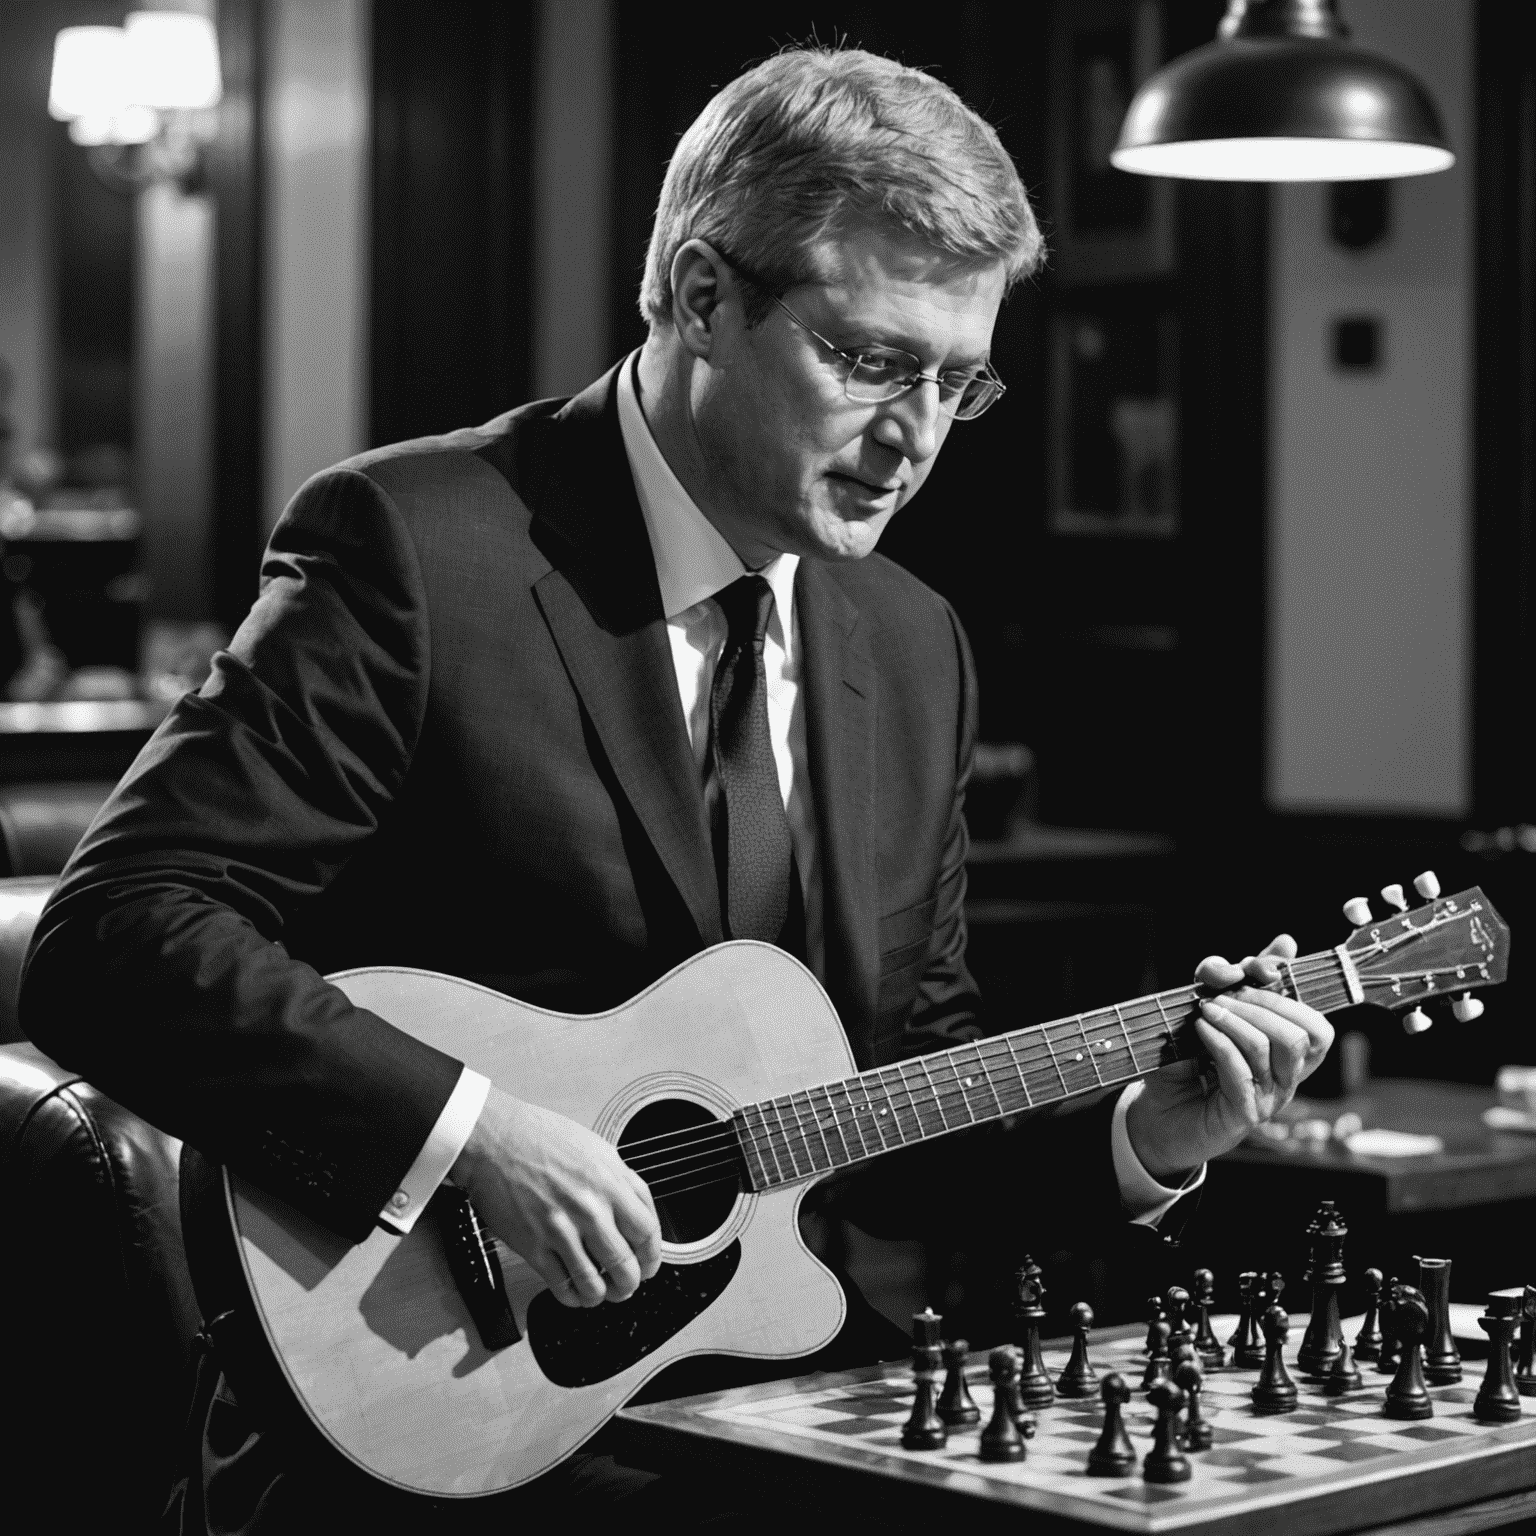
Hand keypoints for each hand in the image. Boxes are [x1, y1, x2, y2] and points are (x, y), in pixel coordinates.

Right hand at [450, 1086, 662, 1307]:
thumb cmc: (540, 1137)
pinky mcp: (532, 1246)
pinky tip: (574, 1291)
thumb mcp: (596, 1148)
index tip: (648, 1264)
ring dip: (602, 1295)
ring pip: (595, 1284)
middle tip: (626, 1284)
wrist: (494, 1138)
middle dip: (630, 1282)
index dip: (652, 1256)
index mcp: (609, 1182)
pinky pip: (561, 1286)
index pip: (647, 1233)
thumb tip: (638, 1210)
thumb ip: (621, 1181)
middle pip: (626, 1264)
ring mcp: (560, 1229)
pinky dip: (573, 1297)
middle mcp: (589, 1208)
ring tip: (600, 1291)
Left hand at [1125, 934, 1334, 1182]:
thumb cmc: (1185, 1061)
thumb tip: (1286, 942)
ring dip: (1238, 1018)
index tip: (1252, 966)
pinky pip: (1241, 1068)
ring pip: (1276, 1046)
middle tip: (1222, 992)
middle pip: (1302, 1031)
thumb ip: (1239, 978)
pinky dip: (1219, 1040)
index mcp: (1287, 1056)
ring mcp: (1269, 1098)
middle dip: (1262, 1001)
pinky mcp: (1244, 1114)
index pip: (1316, 1022)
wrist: (1155, 1113)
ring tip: (1206, 1009)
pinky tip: (1199, 1028)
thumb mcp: (1210, 1010)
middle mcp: (1286, 1078)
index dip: (1289, 988)